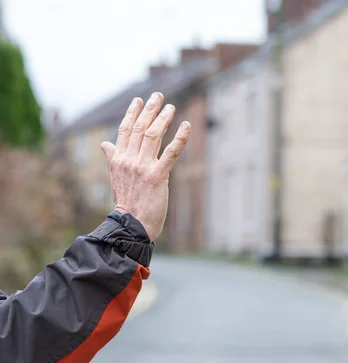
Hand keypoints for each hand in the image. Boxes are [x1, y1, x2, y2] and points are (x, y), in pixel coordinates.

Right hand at [100, 92, 189, 240]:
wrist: (131, 225)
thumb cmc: (127, 203)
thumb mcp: (116, 178)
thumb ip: (113, 158)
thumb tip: (105, 144)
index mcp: (119, 159)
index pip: (125, 130)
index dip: (132, 113)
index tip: (138, 100)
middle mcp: (129, 160)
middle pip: (140, 128)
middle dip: (149, 110)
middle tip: (158, 95)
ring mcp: (143, 167)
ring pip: (154, 135)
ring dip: (163, 118)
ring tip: (171, 107)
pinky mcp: (157, 176)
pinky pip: (171, 153)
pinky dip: (180, 138)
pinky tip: (186, 126)